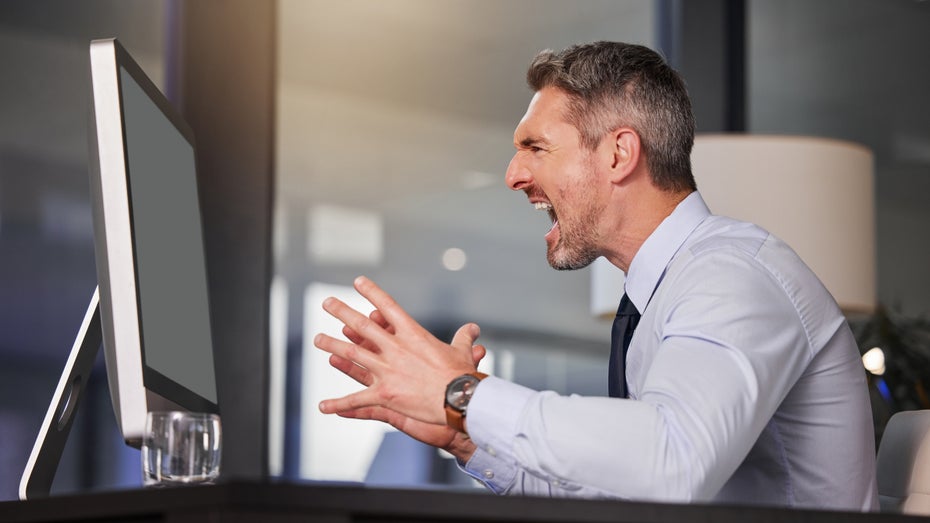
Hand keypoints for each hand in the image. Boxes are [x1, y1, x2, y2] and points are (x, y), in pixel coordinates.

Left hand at [314, 276, 481, 426]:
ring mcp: (386, 370)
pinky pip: (356, 399)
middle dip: (342, 312)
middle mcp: (395, 348)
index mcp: (413, 334)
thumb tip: (472, 329)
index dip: (372, 292)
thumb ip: (464, 338)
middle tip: (327, 302)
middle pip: (362, 326)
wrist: (460, 399)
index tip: (358, 282)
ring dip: (332, 346)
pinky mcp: (384, 394)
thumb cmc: (463, 375)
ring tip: (317, 339)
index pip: (388, 306)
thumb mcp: (463, 352)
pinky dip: (338, 404)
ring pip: (352, 355)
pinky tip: (323, 406)